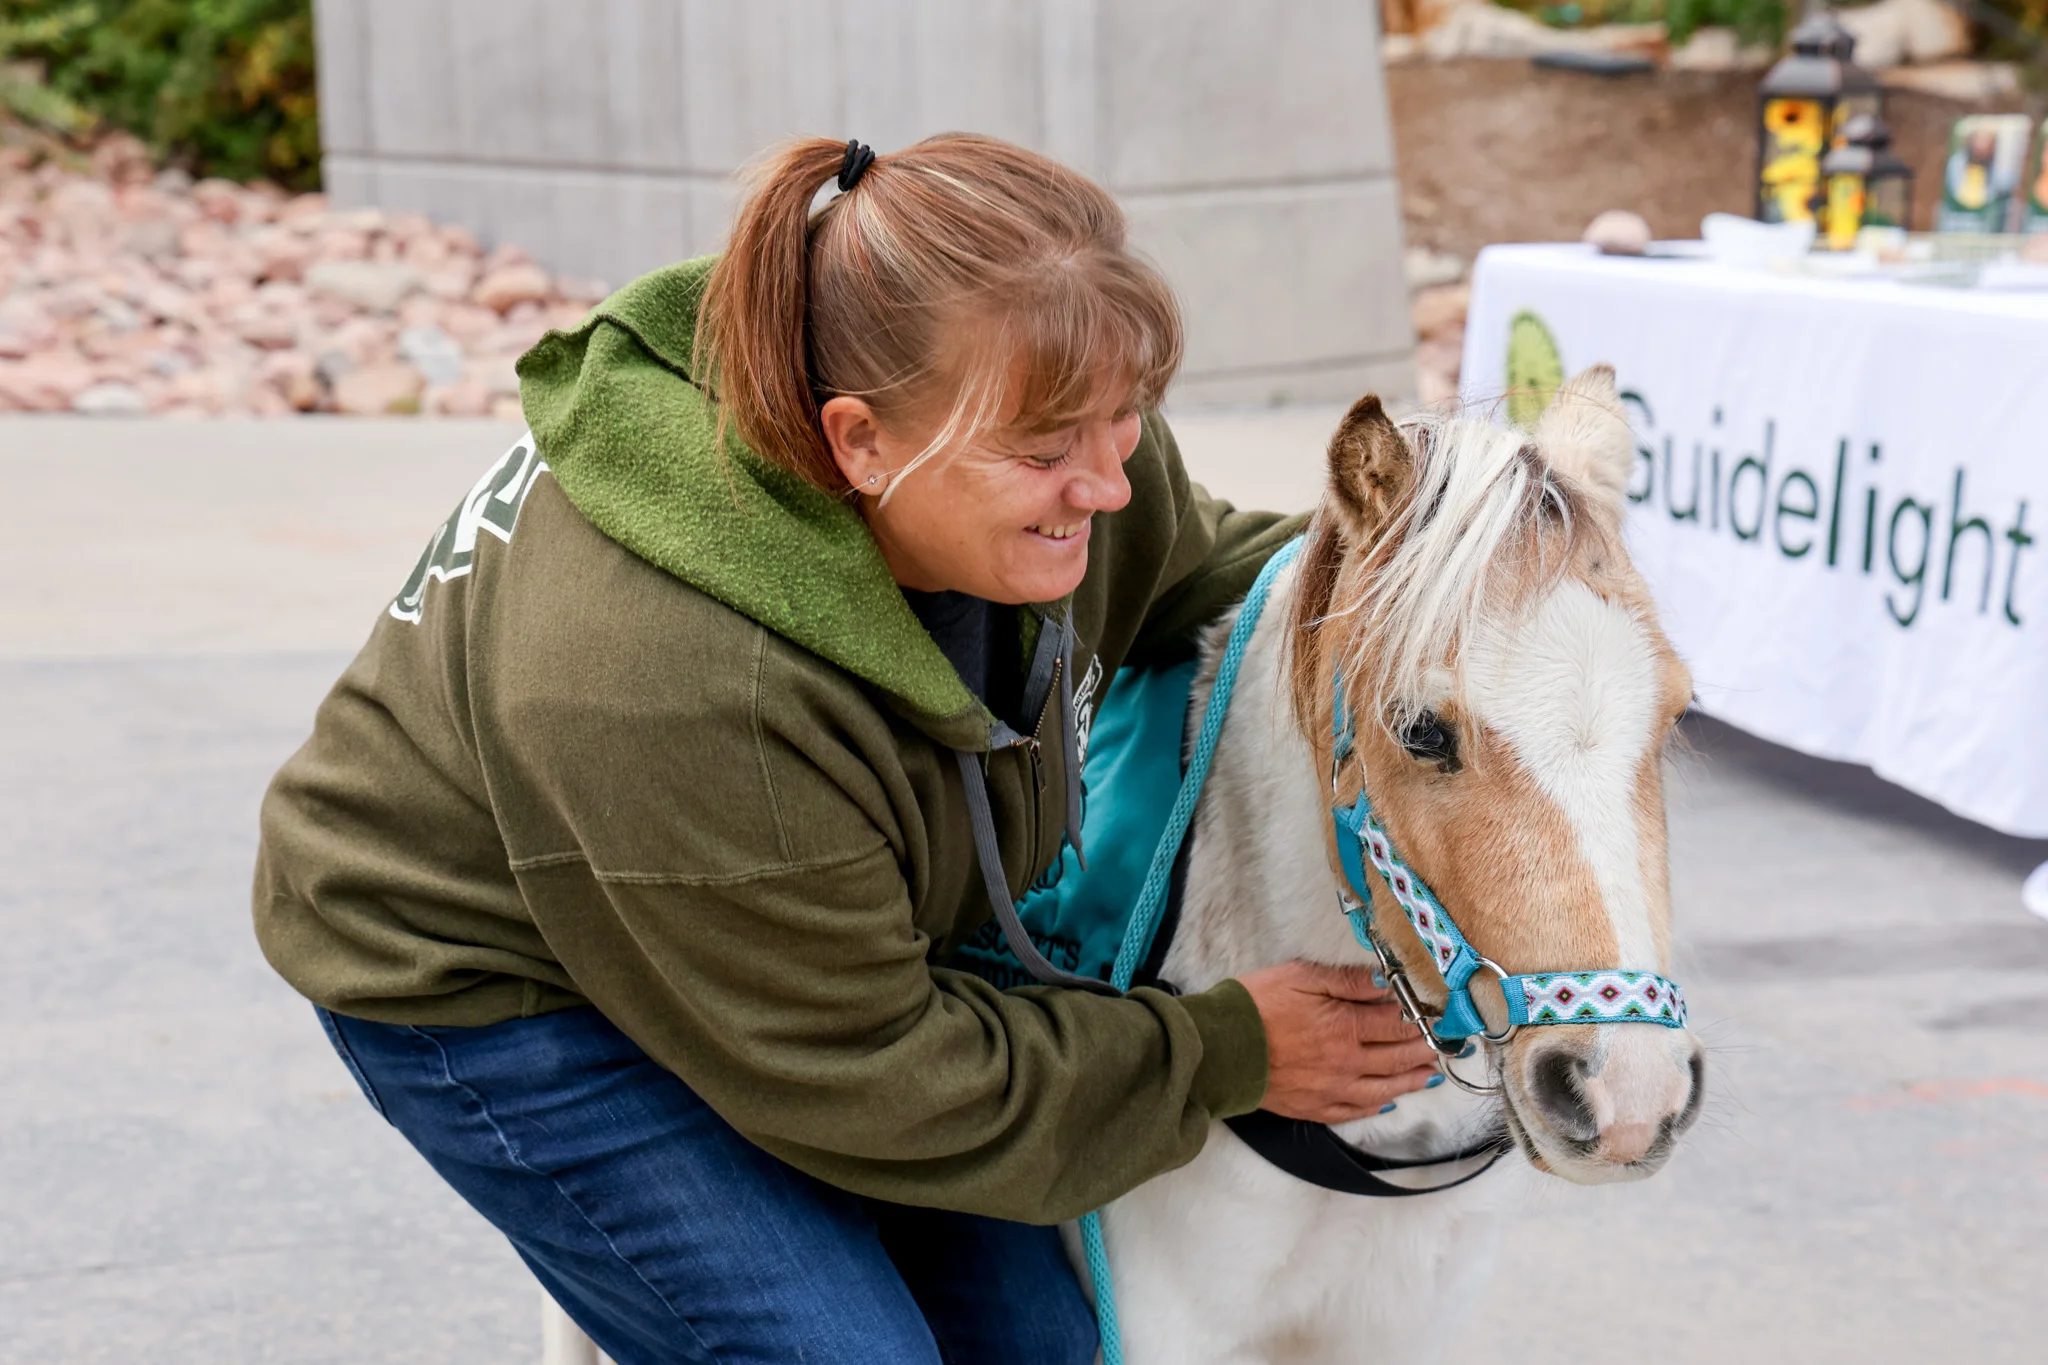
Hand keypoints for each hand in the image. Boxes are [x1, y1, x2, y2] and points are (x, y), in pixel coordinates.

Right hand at [1234, 960, 1441, 1122]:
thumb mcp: (1301, 976)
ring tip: (1431, 1075)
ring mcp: (1332, 1089)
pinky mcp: (1314, 1107)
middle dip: (1425, 1050)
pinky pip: (1354, 1111)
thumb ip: (1346, 981)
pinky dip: (1376, 1107)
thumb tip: (1385, 984)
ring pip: (1384, 1088)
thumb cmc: (1255, 1005)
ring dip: (1410, 1080)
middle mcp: (1346, 1062)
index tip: (1441, 1017)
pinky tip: (1387, 1102)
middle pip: (1396, 1057)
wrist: (1219, 1048)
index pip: (1396, 1023)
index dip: (1421, 1019)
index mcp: (1344, 1026)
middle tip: (1447, 1048)